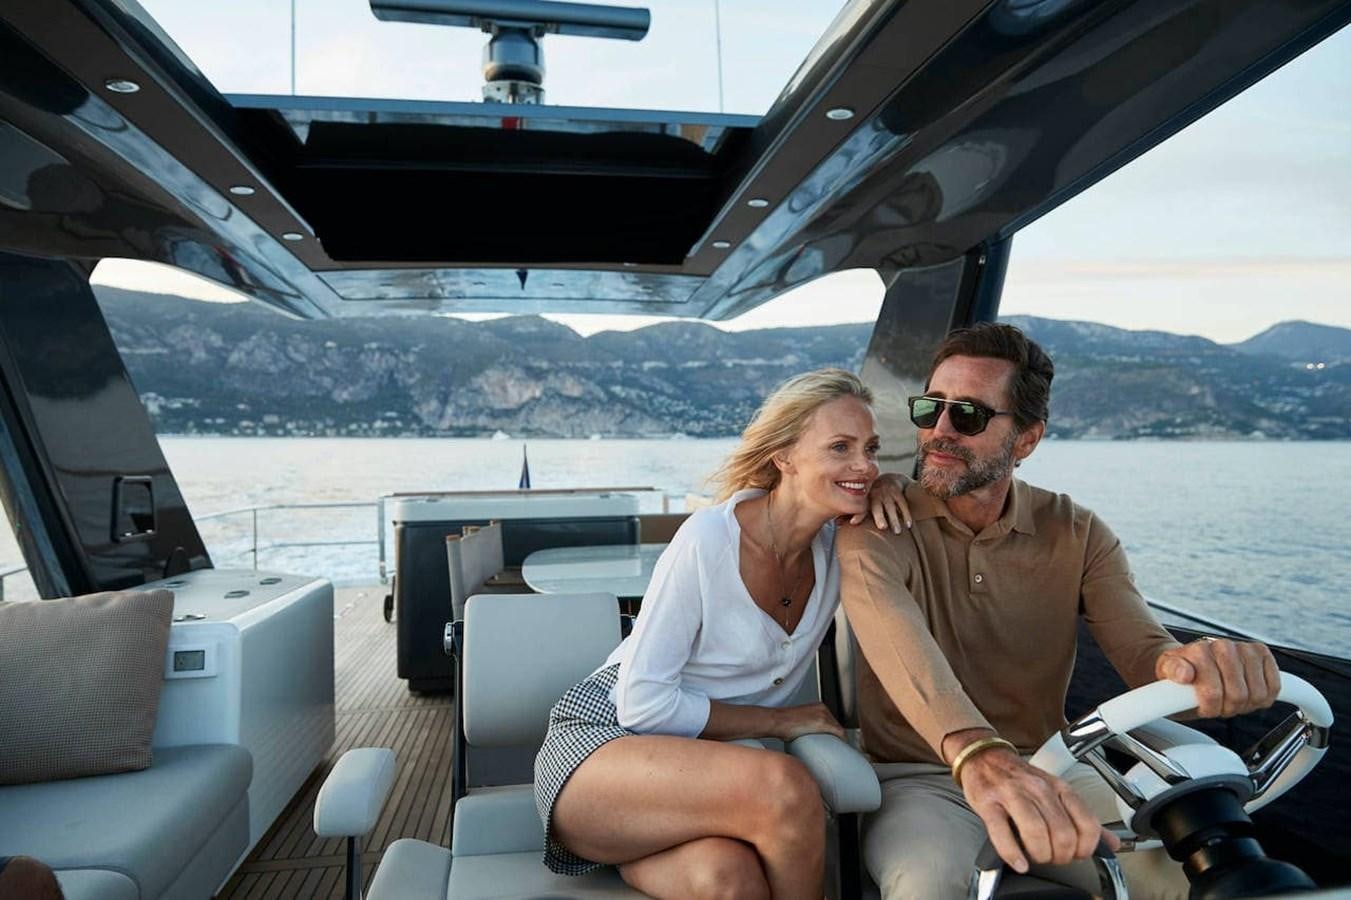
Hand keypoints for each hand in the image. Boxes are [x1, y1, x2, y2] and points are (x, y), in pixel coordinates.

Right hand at [772, 702, 844, 741]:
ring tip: (838, 750)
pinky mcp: (823, 723)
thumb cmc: (783, 724)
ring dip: (839, 739)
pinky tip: (843, 746)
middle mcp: (823, 708)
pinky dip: (842, 740)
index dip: (834, 732)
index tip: (834, 740)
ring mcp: (824, 715)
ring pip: (839, 729)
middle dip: (837, 736)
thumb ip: (806, 726)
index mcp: (818, 707)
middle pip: (837, 725)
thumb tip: (806, 737)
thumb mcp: (798, 721)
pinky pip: (839, 732)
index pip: (832, 720)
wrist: (778, 721)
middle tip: (836, 747)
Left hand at [849, 473, 911, 531]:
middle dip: (879, 516)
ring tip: (897, 531)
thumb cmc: (874, 496)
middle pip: (876, 506)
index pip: (860, 508)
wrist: (890, 479)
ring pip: (890, 506)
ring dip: (894, 519)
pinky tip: (908, 524)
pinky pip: (902, 504)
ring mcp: (887, 493)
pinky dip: (906, 514)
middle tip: (882, 527)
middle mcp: (875, 495)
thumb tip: (843, 523)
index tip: (853, 522)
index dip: (857, 515)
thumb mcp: (865, 501)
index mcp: (865, 498)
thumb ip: (856, 512)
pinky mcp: (897, 492)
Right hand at [958, 747, 1116, 873]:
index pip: (1087, 823)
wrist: (984, 757)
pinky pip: (1001, 832)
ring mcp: (1012, 794)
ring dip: (1040, 854)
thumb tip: (1112, 844)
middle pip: (1062, 832)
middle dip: (1061, 855)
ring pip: (1036, 831)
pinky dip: (1012, 853)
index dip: (1086, 848)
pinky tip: (1018, 862)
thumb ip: (1083, 818)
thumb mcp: (1056, 791)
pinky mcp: (988, 803)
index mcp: (1059, 787)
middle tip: (1054, 857)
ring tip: (1036, 857)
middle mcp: (1038, 789)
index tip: (1077, 854)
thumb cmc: (1019, 778)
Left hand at [1154, 637, 1280, 717]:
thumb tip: (1184, 673)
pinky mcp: (1262, 653)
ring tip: (1229, 697)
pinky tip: (1248, 693)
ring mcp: (1245, 648)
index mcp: (1199, 650)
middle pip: (1238, 696)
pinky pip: (1275, 686)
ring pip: (1258, 693)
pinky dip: (1264, 697)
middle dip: (1227, 707)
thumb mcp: (1167, 674)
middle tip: (1217, 703)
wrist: (1192, 663)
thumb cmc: (1180, 671)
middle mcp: (1223, 645)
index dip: (1210, 707)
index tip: (1202, 705)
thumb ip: (1172, 672)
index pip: (1213, 693)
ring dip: (1245, 704)